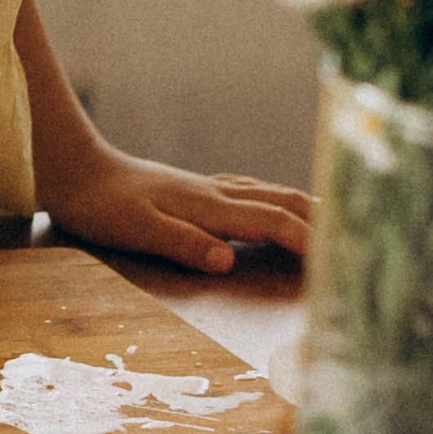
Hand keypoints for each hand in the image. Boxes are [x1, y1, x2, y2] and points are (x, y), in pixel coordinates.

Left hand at [41, 145, 311, 275]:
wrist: (76, 168)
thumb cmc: (101, 206)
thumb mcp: (136, 230)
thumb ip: (182, 244)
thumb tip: (227, 260)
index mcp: (209, 207)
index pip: (274, 223)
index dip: (309, 243)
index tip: (337, 264)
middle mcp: (217, 193)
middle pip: (285, 202)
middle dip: (323, 221)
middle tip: (356, 241)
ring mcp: (208, 187)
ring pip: (272, 193)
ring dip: (306, 208)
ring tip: (334, 223)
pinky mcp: (197, 188)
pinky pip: (252, 191)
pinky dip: (278, 201)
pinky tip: (275, 205)